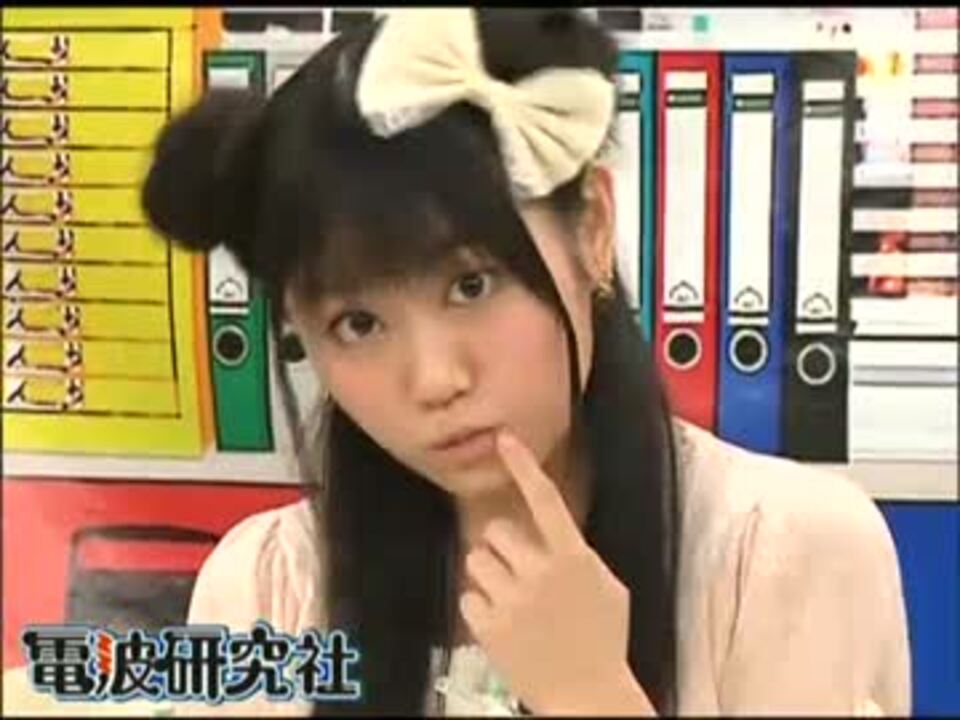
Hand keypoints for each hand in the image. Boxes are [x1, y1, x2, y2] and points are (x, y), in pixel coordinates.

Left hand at [459, 430, 655, 714]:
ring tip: (514, 603)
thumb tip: (556, 536)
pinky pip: (467, 595)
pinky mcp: (488, 625)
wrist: (587, 695)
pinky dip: (481, 607)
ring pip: (477, 560)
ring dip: (490, 576)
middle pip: (496, 531)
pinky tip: (505, 625)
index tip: (504, 438)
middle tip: (522, 576)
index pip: (545, 500)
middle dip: (504, 549)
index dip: (524, 466)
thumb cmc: (603, 640)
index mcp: (574, 558)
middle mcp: (540, 572)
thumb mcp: (608, 587)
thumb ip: (580, 556)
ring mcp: (512, 599)